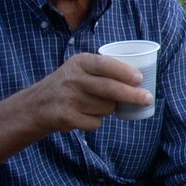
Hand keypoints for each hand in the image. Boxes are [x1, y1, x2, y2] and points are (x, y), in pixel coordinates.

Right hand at [34, 53, 152, 132]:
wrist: (37, 105)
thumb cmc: (71, 84)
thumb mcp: (82, 68)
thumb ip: (105, 70)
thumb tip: (142, 81)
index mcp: (80, 62)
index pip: (105, 64)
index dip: (124, 72)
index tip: (140, 79)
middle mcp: (72, 78)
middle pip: (109, 88)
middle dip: (132, 95)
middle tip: (148, 99)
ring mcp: (68, 98)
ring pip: (106, 108)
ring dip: (108, 109)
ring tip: (94, 104)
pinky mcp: (66, 117)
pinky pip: (96, 122)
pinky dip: (96, 121)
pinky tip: (84, 115)